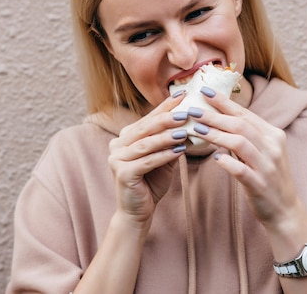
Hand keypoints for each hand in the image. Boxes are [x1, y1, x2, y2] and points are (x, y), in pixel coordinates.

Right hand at [107, 93, 188, 227]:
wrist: (137, 211)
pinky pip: (147, 161)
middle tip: (185, 112)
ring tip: (185, 132)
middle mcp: (117, 145)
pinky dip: (164, 155)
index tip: (182, 95)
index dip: (165, 107)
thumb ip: (171, 141)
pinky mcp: (122, 173)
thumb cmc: (151, 182)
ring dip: (167, 137)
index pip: (148, 118)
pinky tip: (179, 151)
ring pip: (146, 144)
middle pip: (145, 128)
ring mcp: (117, 159)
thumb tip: (189, 122)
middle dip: (166, 119)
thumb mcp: (163, 157)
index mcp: (125, 137)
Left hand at [188, 88, 303, 233]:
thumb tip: (219, 117)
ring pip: (240, 143)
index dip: (224, 102)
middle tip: (193, 110)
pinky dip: (227, 162)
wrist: (285, 211)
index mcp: (273, 135)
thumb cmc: (268, 177)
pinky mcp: (260, 185)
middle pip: (241, 124)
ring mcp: (267, 166)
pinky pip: (242, 170)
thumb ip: (247, 135)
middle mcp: (273, 147)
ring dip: (216, 134)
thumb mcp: (263, 151)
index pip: (245, 113)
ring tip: (197, 129)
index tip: (204, 91)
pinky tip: (215, 158)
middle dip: (215, 115)